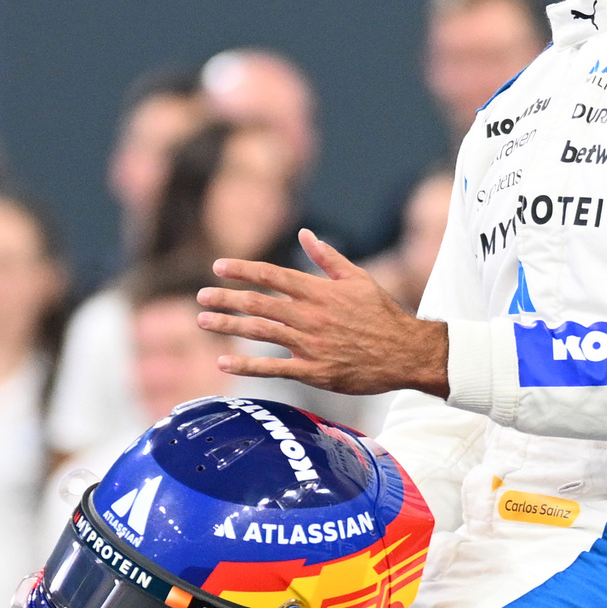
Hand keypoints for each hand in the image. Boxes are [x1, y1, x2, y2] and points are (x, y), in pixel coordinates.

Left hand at [200, 231, 448, 397]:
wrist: (405, 352)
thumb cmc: (381, 314)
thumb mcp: (357, 278)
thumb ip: (326, 258)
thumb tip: (304, 236)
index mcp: (319, 291)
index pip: (272, 276)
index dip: (242, 270)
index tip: (218, 267)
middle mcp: (310, 315)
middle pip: (258, 303)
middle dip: (226, 298)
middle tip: (200, 296)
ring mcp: (310, 345)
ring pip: (260, 332)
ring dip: (228, 325)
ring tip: (203, 321)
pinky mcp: (314, 371)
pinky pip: (274, 368)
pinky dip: (247, 366)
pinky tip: (224, 362)